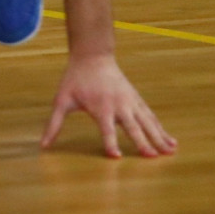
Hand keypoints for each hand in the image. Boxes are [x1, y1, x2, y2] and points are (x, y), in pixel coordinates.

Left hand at [41, 52, 177, 158]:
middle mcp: (119, 105)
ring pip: (148, 122)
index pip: (106, 129)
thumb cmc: (75, 79)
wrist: (93, 55)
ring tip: (170, 152)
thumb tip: (43, 144)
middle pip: (132, 127)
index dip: (110, 143)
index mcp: (100, 107)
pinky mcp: (137, 99)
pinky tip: (171, 141)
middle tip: (152, 157)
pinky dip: (161, 129)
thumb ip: (53, 124)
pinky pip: (151, 117)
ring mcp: (130, 102)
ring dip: (159, 137)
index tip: (115, 157)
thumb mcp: (61, 100)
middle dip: (142, 142)